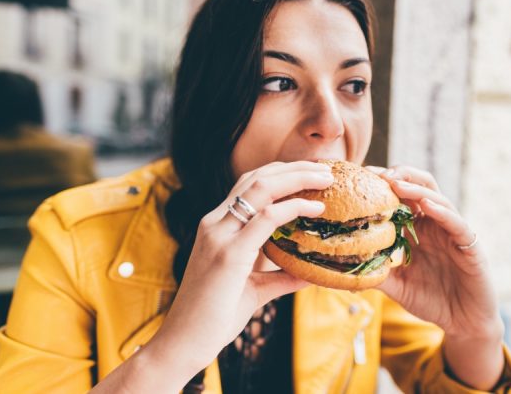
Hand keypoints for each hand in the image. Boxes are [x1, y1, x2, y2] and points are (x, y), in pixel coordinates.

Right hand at [122, 161, 332, 391]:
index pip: (249, 184)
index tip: (312, 173)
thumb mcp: (254, 290)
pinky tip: (315, 210)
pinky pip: (266, 218)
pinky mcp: (229, 254)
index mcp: (217, 227)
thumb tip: (310, 274)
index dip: (282, 173)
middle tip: (327, 169)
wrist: (183, 342)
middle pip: (257, 177)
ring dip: (298, 178)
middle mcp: (215, 223)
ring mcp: (219, 236)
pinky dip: (293, 208)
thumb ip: (280, 277)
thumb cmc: (214, 317)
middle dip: (294, 167)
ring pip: (261, 188)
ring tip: (326, 179)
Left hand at [367, 165, 504, 389]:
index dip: (383, 185)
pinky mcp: (470, 245)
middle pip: (420, 187)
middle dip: (400, 175)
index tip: (361, 177)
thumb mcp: (397, 286)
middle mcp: (435, 225)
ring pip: (438, 199)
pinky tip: (426, 205)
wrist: (463, 322)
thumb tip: (343, 268)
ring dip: (416, 188)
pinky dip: (442, 211)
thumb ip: (377, 273)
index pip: (401, 198)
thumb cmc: (432, 301)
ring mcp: (453, 232)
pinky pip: (456, 223)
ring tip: (396, 182)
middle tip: (377, 174)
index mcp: (418, 229)